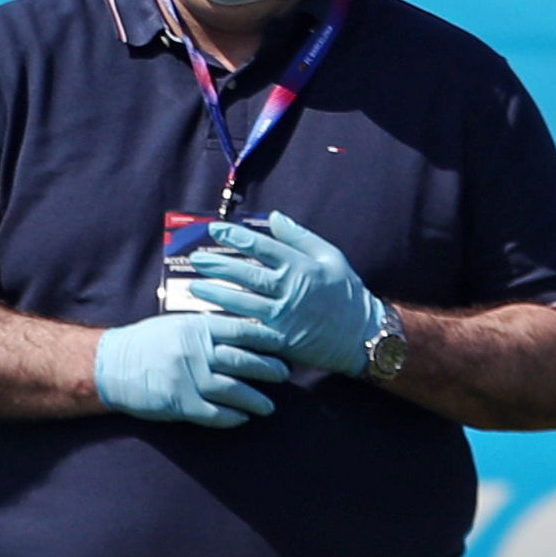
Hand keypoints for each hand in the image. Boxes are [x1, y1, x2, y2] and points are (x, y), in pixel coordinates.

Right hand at [90, 310, 286, 426]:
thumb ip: (207, 329)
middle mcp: (194, 352)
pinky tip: (242, 418)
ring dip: (255, 400)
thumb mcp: (176, 325)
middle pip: (244, 361)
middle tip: (284, 375)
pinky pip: (213, 413)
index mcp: (196, 328)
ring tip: (268, 405)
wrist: (107, 366)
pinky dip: (231, 418)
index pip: (243, 332)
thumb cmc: (144, 343)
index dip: (268, 340)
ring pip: (233, 390)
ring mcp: (187, 378)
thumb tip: (243, 333)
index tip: (283, 346)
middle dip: (269, 370)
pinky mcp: (178, 402)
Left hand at [178, 209, 386, 374]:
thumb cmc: (345, 292)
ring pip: (243, 302)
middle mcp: (292, 289)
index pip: (263, 247)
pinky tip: (208, 318)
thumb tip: (274, 217)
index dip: (236, 237)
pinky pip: (249, 329)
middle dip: (219, 265)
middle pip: (248, 274)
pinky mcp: (280, 339)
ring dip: (216, 294)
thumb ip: (300, 237)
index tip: (214, 229)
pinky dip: (228, 323)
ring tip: (194, 286)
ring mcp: (284, 316)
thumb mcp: (331, 256)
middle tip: (195, 259)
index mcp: (302, 266)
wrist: (361, 334)